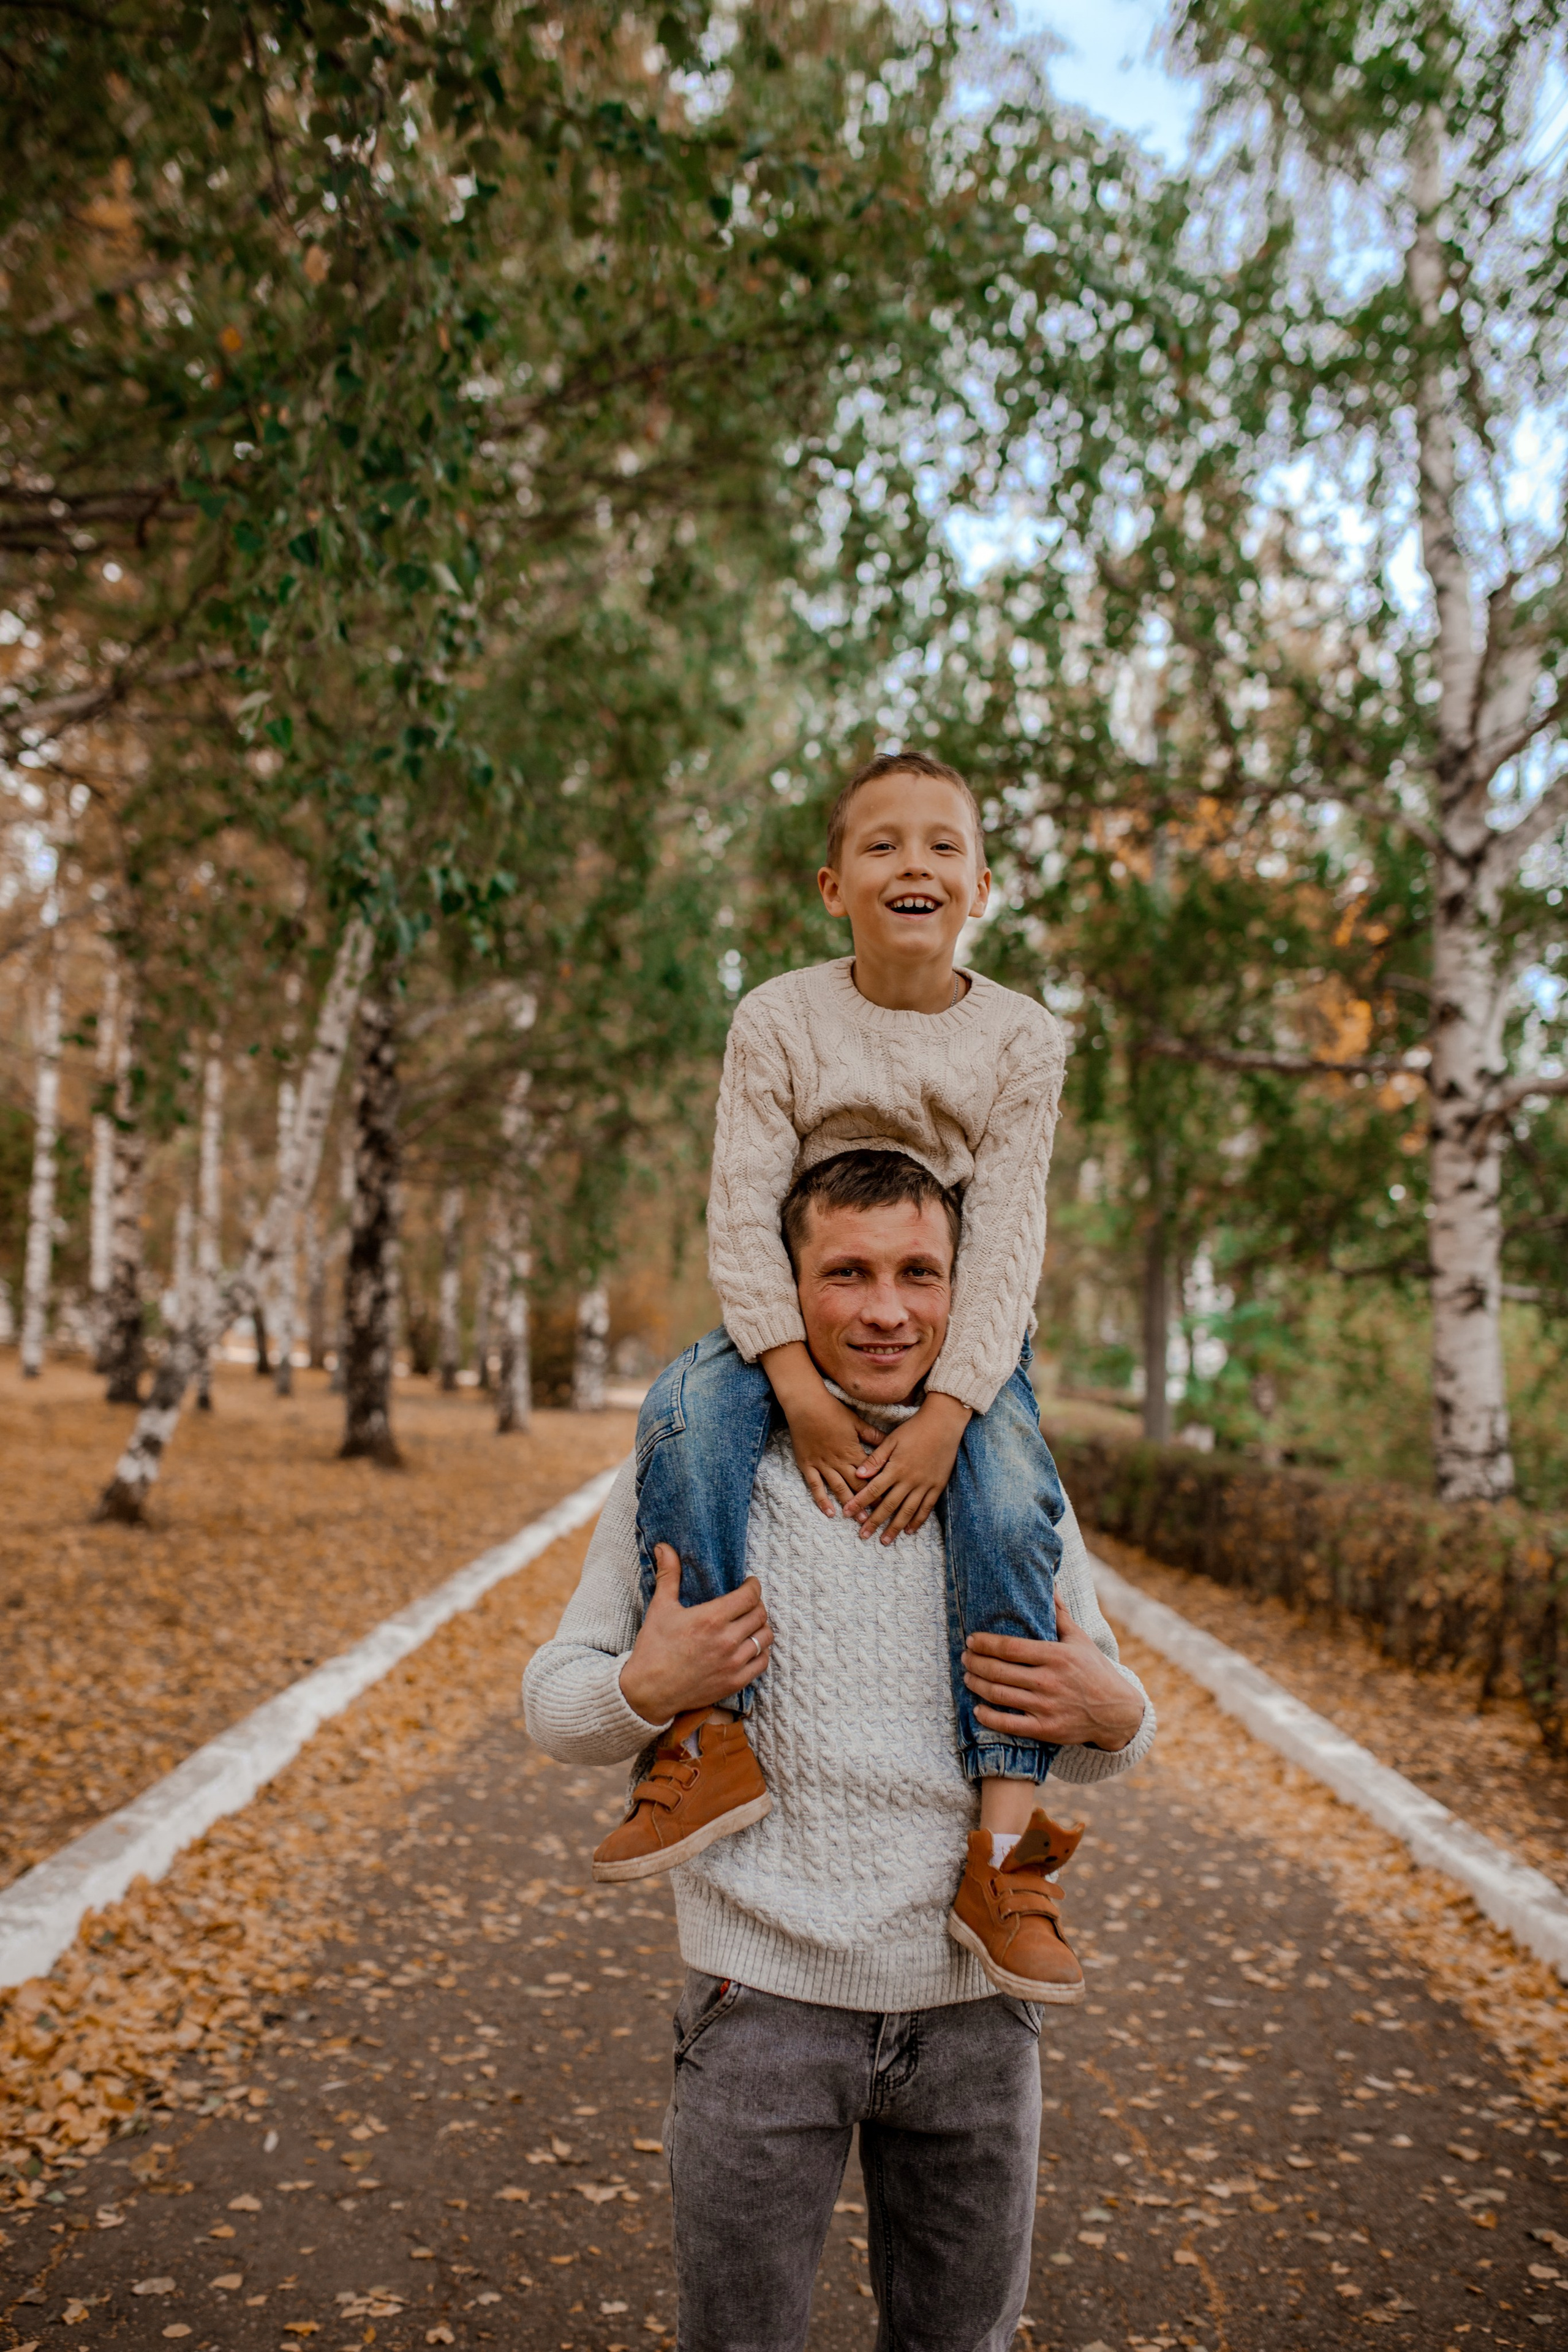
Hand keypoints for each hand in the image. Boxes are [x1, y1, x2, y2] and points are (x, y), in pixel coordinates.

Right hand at [618, 1543, 773, 1725]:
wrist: (648, 1691)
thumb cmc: (653, 1648)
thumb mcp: (661, 1607)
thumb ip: (669, 1575)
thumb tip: (664, 1547)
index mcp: (711, 1618)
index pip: (749, 1596)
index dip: (753, 1586)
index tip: (749, 1584)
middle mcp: (727, 1640)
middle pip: (760, 1615)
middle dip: (757, 1605)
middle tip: (748, 1603)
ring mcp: (733, 1663)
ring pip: (765, 1638)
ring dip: (761, 1628)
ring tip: (750, 1624)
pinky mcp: (734, 1682)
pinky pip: (762, 1663)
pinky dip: (761, 1652)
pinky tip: (751, 1647)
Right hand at [763, 1343, 884, 1516]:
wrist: (805, 1405)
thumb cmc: (832, 1410)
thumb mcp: (856, 1421)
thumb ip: (873, 1435)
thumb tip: (890, 1442)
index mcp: (853, 1451)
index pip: (870, 1474)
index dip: (881, 1488)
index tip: (891, 1500)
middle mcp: (839, 1461)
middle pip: (857, 1485)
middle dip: (868, 1502)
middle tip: (879, 1517)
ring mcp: (822, 1464)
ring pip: (838, 1489)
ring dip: (850, 1504)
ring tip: (859, 1519)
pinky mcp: (808, 1465)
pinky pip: (815, 1486)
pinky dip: (822, 1500)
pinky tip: (830, 1512)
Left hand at [846, 1390, 970, 1542]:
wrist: (943, 1424)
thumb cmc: (914, 1429)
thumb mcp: (891, 1440)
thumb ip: (876, 1459)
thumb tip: (858, 1474)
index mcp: (895, 1468)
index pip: (873, 1490)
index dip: (859, 1503)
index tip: (847, 1514)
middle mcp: (909, 1480)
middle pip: (889, 1506)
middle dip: (874, 1522)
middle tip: (863, 1535)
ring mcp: (924, 1485)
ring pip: (907, 1511)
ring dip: (895, 1527)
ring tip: (885, 1540)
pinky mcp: (937, 1486)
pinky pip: (926, 1508)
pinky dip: (917, 1521)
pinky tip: (909, 1531)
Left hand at [961, 1598, 1144, 1751]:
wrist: (1117, 1711)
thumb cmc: (1095, 1670)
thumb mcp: (1079, 1639)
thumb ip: (1060, 1613)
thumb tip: (1051, 1584)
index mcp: (1055, 1656)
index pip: (1010, 1648)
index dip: (986, 1643)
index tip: (971, 1640)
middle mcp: (1049, 1681)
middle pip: (999, 1671)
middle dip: (976, 1663)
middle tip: (965, 1658)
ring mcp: (1047, 1707)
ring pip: (1000, 1695)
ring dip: (977, 1686)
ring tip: (967, 1677)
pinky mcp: (1046, 1730)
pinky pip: (1009, 1725)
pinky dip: (989, 1717)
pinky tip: (978, 1709)